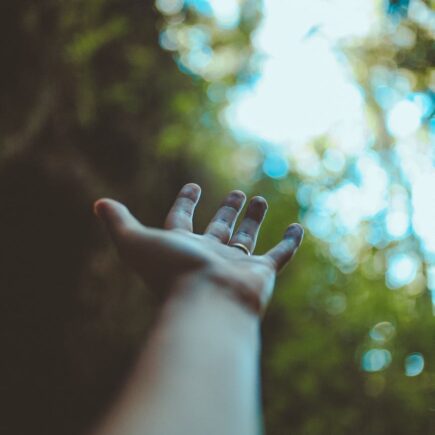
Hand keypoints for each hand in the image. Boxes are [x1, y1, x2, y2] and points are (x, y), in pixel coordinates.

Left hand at [93, 183, 302, 314]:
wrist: (208, 302)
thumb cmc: (172, 272)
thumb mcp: (136, 242)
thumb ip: (119, 223)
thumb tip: (98, 203)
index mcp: (183, 247)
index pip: (183, 220)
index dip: (186, 202)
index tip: (193, 184)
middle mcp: (210, 256)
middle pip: (219, 228)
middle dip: (227, 209)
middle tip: (237, 192)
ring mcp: (237, 265)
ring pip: (247, 237)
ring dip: (253, 218)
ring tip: (259, 198)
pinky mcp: (261, 273)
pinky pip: (280, 254)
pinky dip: (290, 242)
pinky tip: (298, 227)